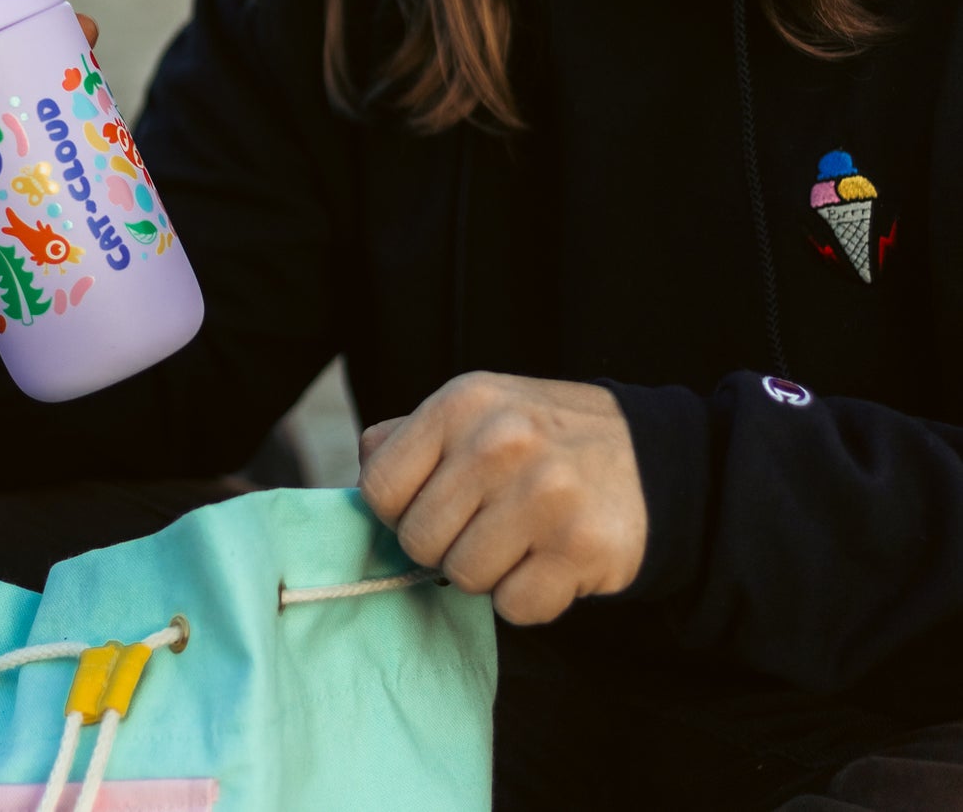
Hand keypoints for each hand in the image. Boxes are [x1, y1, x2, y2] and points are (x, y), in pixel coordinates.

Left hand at [358, 372, 646, 624]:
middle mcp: (500, 441)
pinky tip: (550, 560)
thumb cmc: (543, 438)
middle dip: (445, 544)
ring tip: (520, 538)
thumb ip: (411, 436)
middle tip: (484, 524)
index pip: (379, 486)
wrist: (650, 458)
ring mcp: (543, 494)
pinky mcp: (581, 547)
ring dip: (488, 572)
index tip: (432, 505)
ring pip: (463, 578)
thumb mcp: (476, 410)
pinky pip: (515, 607)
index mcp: (462, 403)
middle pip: (418, 539)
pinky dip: (528, 597)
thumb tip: (361, 471)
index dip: (397, 510)